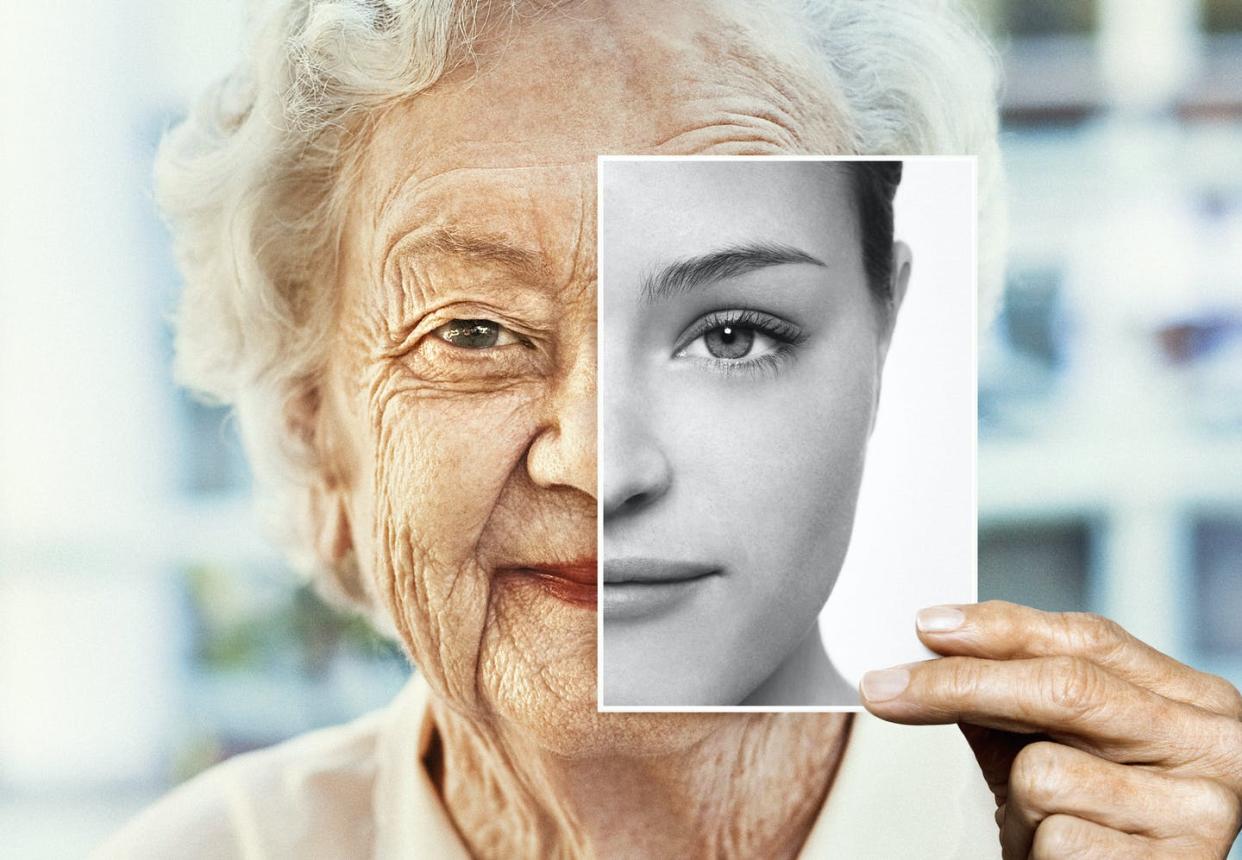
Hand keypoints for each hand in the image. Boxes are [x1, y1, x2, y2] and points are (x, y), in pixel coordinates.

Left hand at [860, 601, 1241, 858]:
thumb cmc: (1092, 828)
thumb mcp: (1054, 749)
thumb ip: (1012, 698)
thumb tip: (937, 645)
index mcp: (1192, 702)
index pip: (1089, 639)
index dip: (1001, 627)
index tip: (926, 626)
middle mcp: (1215, 746)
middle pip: (1064, 687)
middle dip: (959, 684)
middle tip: (884, 689)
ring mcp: (1203, 811)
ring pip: (1044, 771)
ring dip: (1017, 808)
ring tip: (1047, 831)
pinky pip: (1054, 837)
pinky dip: (1036, 852)